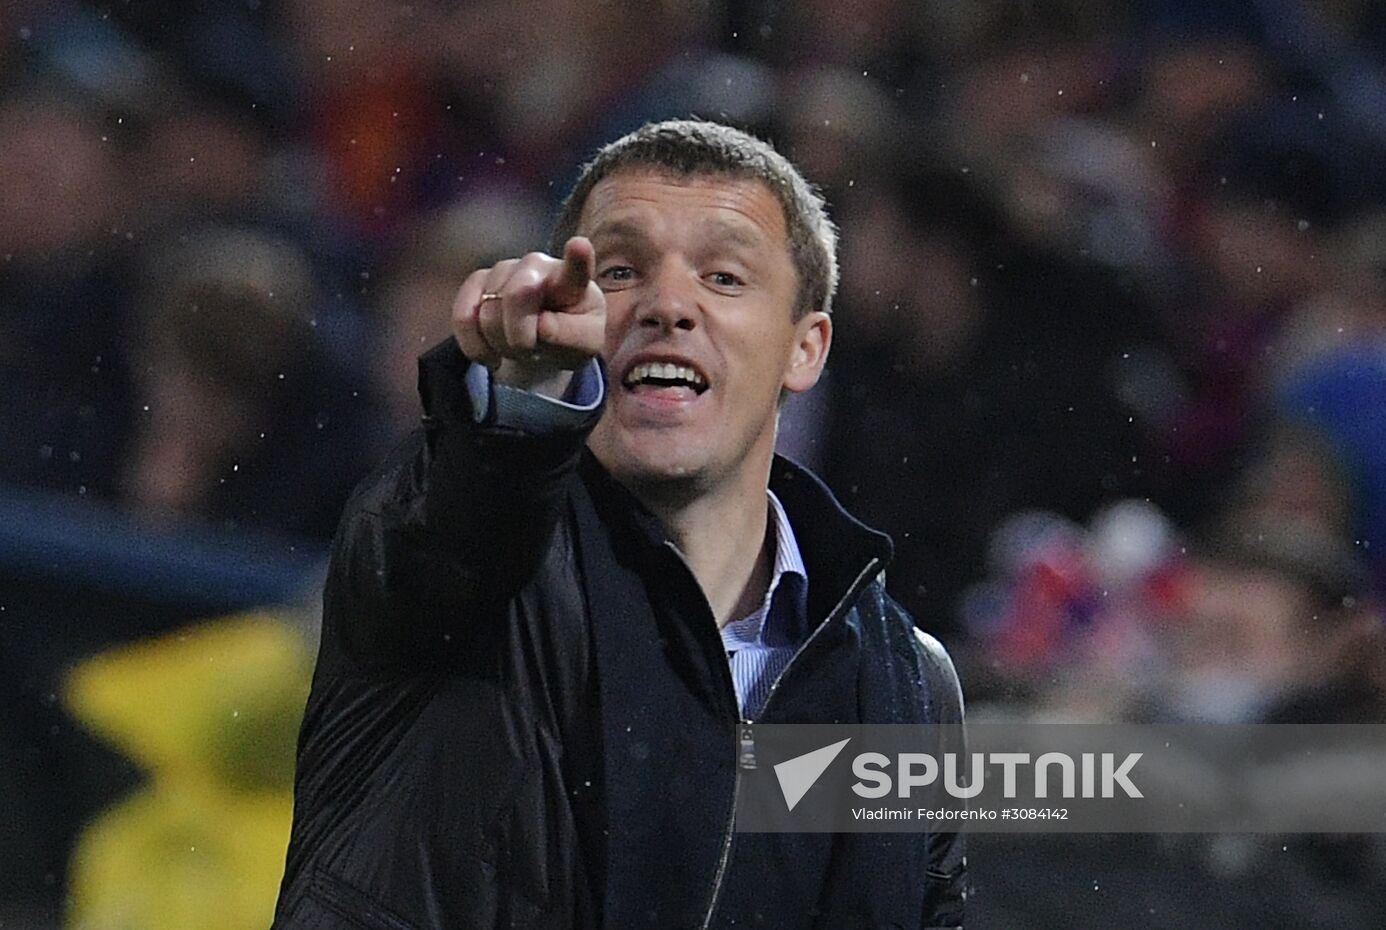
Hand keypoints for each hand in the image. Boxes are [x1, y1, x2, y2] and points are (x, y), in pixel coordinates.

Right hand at [452, 237, 604, 395]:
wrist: (541, 343)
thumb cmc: (567, 338)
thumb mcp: (581, 346)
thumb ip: (567, 336)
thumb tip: (540, 326)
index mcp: (572, 281)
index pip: (576, 267)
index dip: (577, 256)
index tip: (579, 246)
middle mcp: (536, 265)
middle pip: (516, 296)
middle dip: (520, 338)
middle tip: (532, 352)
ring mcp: (503, 271)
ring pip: (488, 313)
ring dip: (501, 345)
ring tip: (518, 349)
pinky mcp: (476, 284)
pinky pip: (463, 319)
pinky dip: (475, 346)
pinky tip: (491, 354)